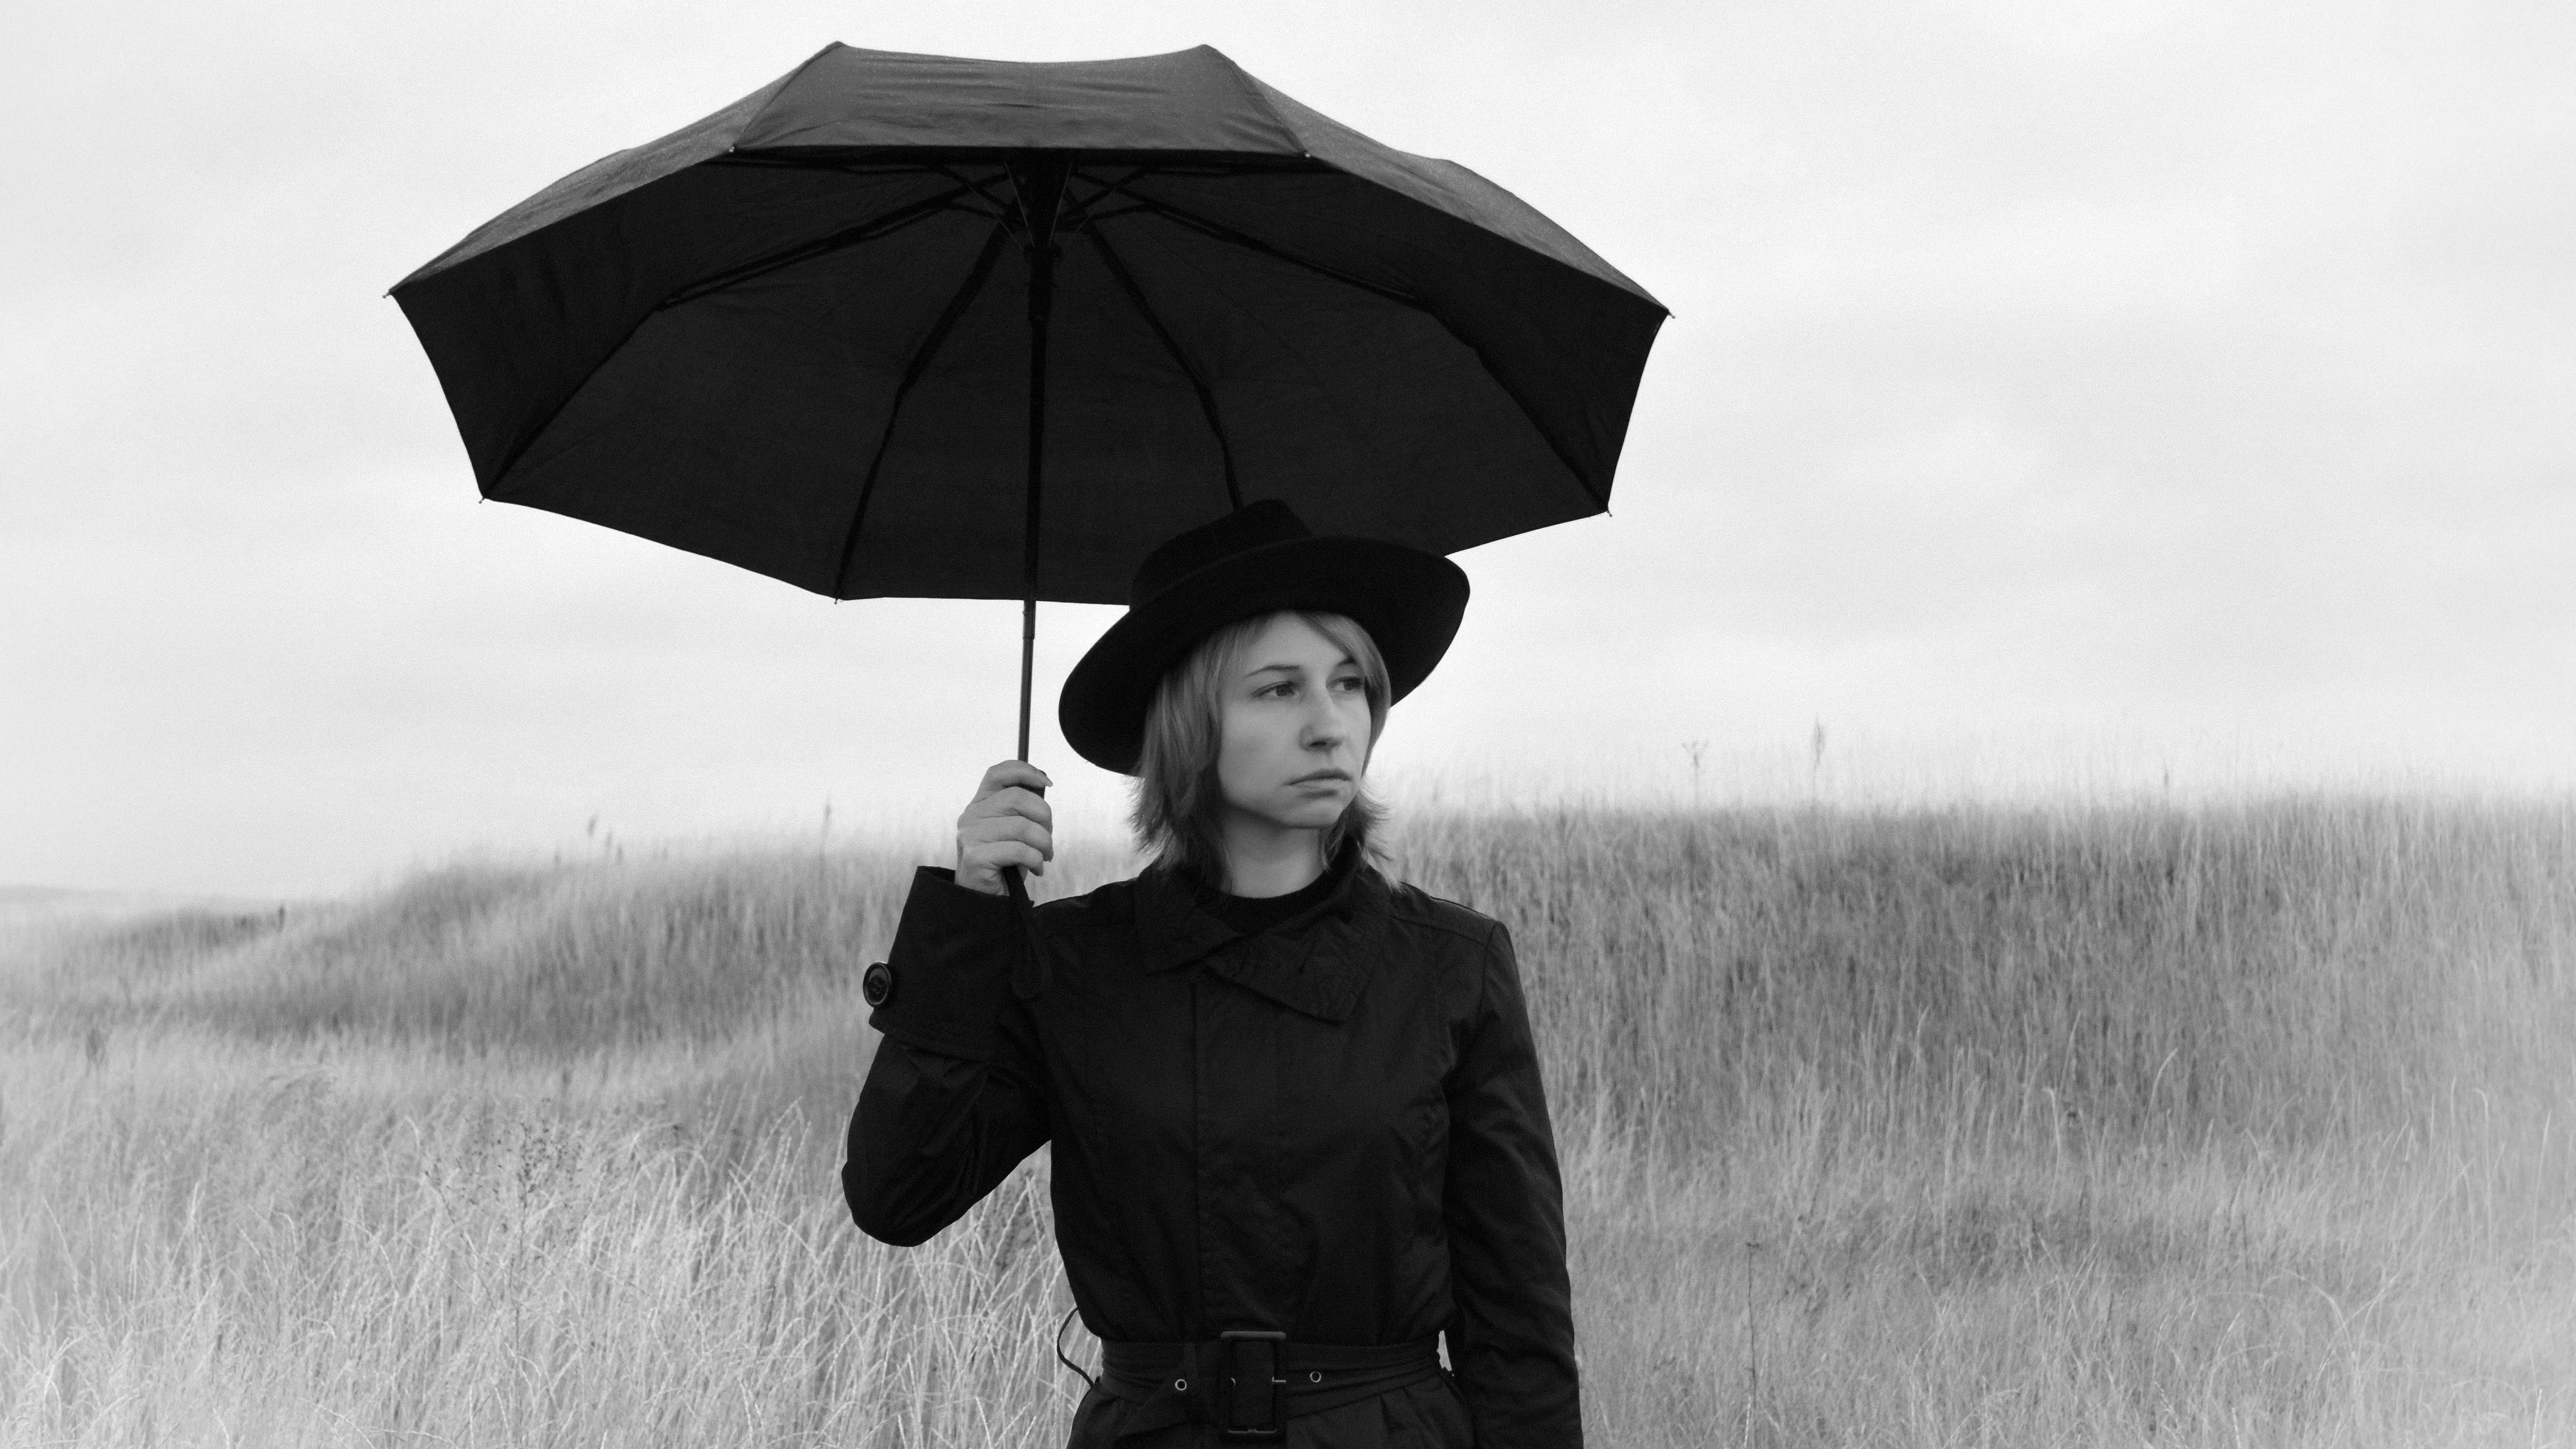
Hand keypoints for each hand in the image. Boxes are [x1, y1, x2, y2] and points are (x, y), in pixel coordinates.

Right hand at [954, 760, 1052, 896]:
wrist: (986, 900)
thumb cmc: (1006, 863)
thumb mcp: (1015, 830)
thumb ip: (1022, 807)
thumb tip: (1043, 783)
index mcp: (980, 804)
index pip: (999, 773)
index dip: (1026, 771)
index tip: (1048, 783)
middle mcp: (971, 815)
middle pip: (1018, 797)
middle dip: (1044, 817)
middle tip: (1048, 839)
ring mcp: (970, 835)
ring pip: (1023, 826)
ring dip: (1044, 843)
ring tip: (1044, 856)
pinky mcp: (975, 856)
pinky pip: (1019, 850)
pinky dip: (1036, 860)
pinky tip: (1036, 869)